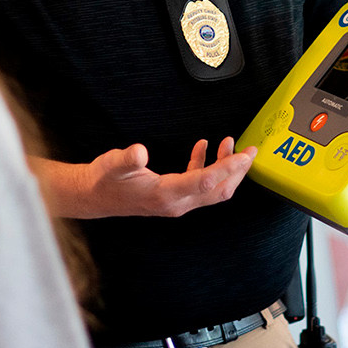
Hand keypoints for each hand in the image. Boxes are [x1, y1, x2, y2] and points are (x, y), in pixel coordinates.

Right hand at [35, 138, 256, 218]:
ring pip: (213, 189)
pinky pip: (200, 184)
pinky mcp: (175, 196)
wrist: (96, 196)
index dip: (227, 168)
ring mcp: (177, 202)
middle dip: (237, 171)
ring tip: (231, 145)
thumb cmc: (105, 179)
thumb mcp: (111, 164)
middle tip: (251, 150)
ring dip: (226, 169)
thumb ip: (126, 159)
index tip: (244, 155)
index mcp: (165, 194)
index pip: (205, 182)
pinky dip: (207, 166)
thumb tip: (139, 151)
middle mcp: (176, 202)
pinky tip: (203, 147)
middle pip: (218, 190)